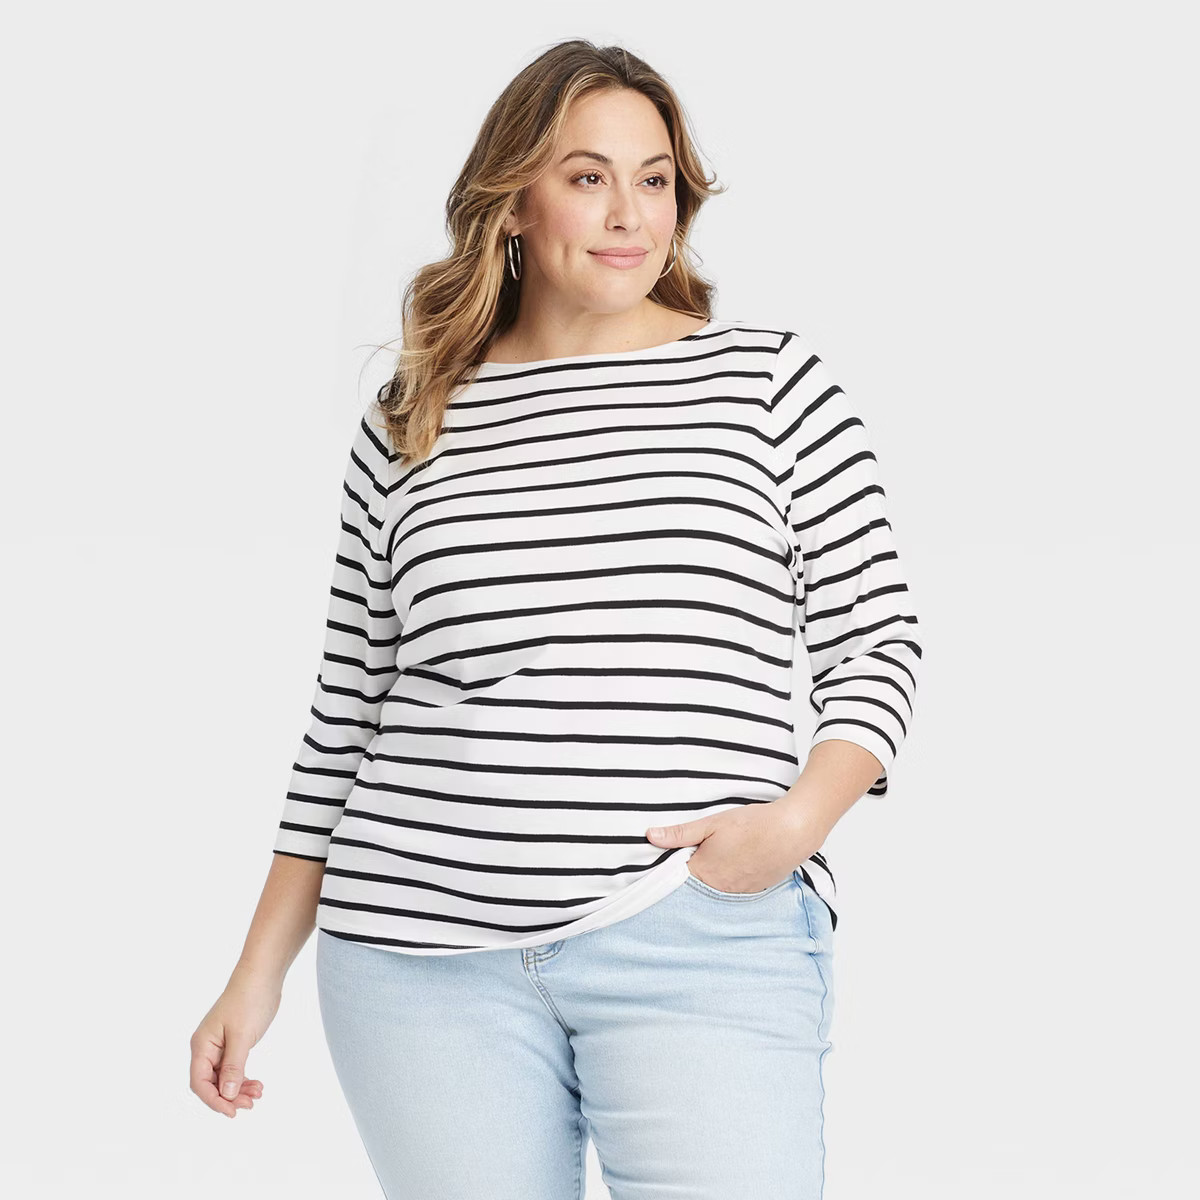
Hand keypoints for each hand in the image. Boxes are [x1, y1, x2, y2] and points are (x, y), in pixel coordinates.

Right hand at [189, 966, 279, 1117]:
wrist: (262, 976)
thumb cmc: (249, 1000)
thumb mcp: (242, 1036)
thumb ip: (234, 1067)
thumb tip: (226, 1095)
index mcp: (202, 1045)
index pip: (200, 1083)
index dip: (214, 1101)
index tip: (232, 1112)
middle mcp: (207, 1048)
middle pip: (211, 1083)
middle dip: (229, 1097)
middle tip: (250, 1104)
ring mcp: (220, 1046)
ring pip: (224, 1078)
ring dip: (238, 1090)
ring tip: (257, 1095)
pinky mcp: (233, 1043)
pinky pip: (234, 1068)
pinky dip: (244, 1078)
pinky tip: (257, 1085)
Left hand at [645, 800, 826, 892]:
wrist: (792, 831)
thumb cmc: (752, 824)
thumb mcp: (711, 823)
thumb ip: (680, 833)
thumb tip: (651, 836)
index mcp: (704, 872)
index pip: (676, 879)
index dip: (671, 868)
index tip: (667, 860)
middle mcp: (719, 889)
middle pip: (696, 886)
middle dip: (693, 874)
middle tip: (698, 854)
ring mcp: (739, 892)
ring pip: (716, 889)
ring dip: (713, 878)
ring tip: (721, 857)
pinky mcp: (756, 890)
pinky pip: (735, 890)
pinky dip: (731, 880)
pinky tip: (737, 863)